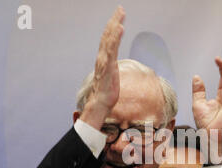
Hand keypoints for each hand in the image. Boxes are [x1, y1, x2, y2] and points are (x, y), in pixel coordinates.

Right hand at [80, 6, 124, 129]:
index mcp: (104, 59)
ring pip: (109, 40)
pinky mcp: (108, 67)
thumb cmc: (107, 92)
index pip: (108, 39)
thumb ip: (111, 68)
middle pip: (108, 35)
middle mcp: (102, 57)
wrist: (101, 103)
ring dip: (115, 26)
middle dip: (114, 21)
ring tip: (121, 15)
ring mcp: (105, 62)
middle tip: (120, 8)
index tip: (119, 16)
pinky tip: (120, 28)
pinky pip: (112, 49)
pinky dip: (115, 38)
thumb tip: (113, 66)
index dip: (113, 27)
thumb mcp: (111, 76)